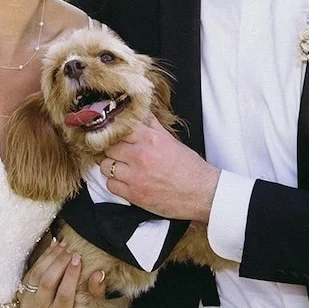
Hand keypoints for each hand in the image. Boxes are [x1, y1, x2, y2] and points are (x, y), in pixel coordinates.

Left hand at [17, 238, 104, 307]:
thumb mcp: (92, 304)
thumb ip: (96, 291)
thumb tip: (98, 274)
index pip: (64, 295)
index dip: (71, 276)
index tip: (78, 259)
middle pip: (47, 283)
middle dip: (60, 263)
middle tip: (71, 249)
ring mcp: (27, 305)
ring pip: (37, 275)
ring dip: (51, 257)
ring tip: (64, 245)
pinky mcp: (21, 293)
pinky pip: (31, 271)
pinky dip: (43, 257)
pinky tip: (54, 246)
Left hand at [103, 116, 219, 221]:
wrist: (202, 193)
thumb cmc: (190, 167)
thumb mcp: (171, 140)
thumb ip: (153, 126)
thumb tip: (141, 113)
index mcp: (151, 139)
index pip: (119, 128)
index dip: (116, 132)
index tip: (115, 135)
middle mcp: (140, 156)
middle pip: (109, 147)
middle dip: (113, 149)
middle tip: (120, 153)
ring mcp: (135, 176)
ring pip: (106, 166)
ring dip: (112, 166)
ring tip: (122, 167)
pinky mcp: (134, 194)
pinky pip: (110, 185)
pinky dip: (115, 184)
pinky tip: (125, 181)